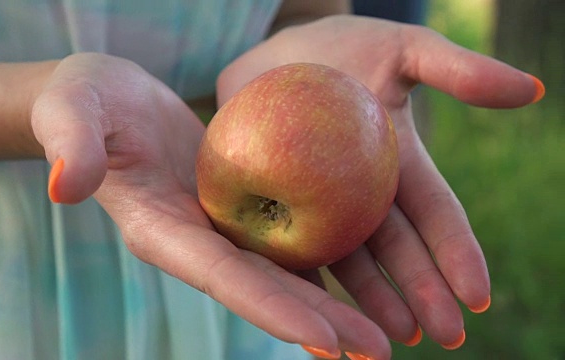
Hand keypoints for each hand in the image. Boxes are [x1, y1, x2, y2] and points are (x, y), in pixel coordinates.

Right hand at [31, 53, 386, 358]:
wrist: (108, 99)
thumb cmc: (84, 102)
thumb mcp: (70, 109)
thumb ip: (72, 142)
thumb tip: (66, 185)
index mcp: (160, 231)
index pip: (220, 276)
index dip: (270, 307)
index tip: (325, 338)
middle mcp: (195, 242)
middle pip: (263, 289)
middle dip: (318, 324)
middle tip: (378, 353)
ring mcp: (218, 228)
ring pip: (283, 271)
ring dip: (333, 304)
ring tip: (384, 332)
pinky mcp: (236, 208)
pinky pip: (286, 235)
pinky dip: (325, 258)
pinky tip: (367, 271)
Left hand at [217, 15, 541, 356]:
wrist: (272, 60)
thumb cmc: (342, 49)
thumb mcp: (403, 49)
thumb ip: (457, 70)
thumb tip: (530, 90)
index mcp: (398, 164)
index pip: (435, 212)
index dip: (457, 251)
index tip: (477, 295)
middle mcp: (364, 193)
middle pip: (397, 248)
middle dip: (422, 291)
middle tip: (445, 336)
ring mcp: (321, 204)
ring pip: (351, 260)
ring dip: (372, 302)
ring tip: (389, 341)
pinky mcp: (277, 207)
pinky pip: (291, 247)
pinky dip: (305, 282)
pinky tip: (315, 317)